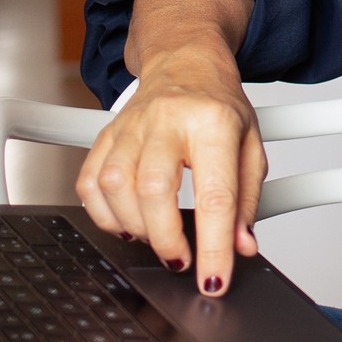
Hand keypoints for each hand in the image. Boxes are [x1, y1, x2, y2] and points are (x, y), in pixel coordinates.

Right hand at [75, 47, 265, 296]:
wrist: (186, 61)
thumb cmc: (219, 105)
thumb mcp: (251, 146)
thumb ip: (249, 200)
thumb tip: (241, 246)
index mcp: (214, 122)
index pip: (215, 194)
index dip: (214, 246)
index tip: (214, 279)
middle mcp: (168, 120)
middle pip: (153, 189)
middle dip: (165, 239)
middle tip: (181, 260)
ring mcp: (131, 125)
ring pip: (115, 185)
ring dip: (133, 226)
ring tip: (155, 236)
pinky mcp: (106, 133)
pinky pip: (89, 181)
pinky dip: (103, 213)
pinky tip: (126, 220)